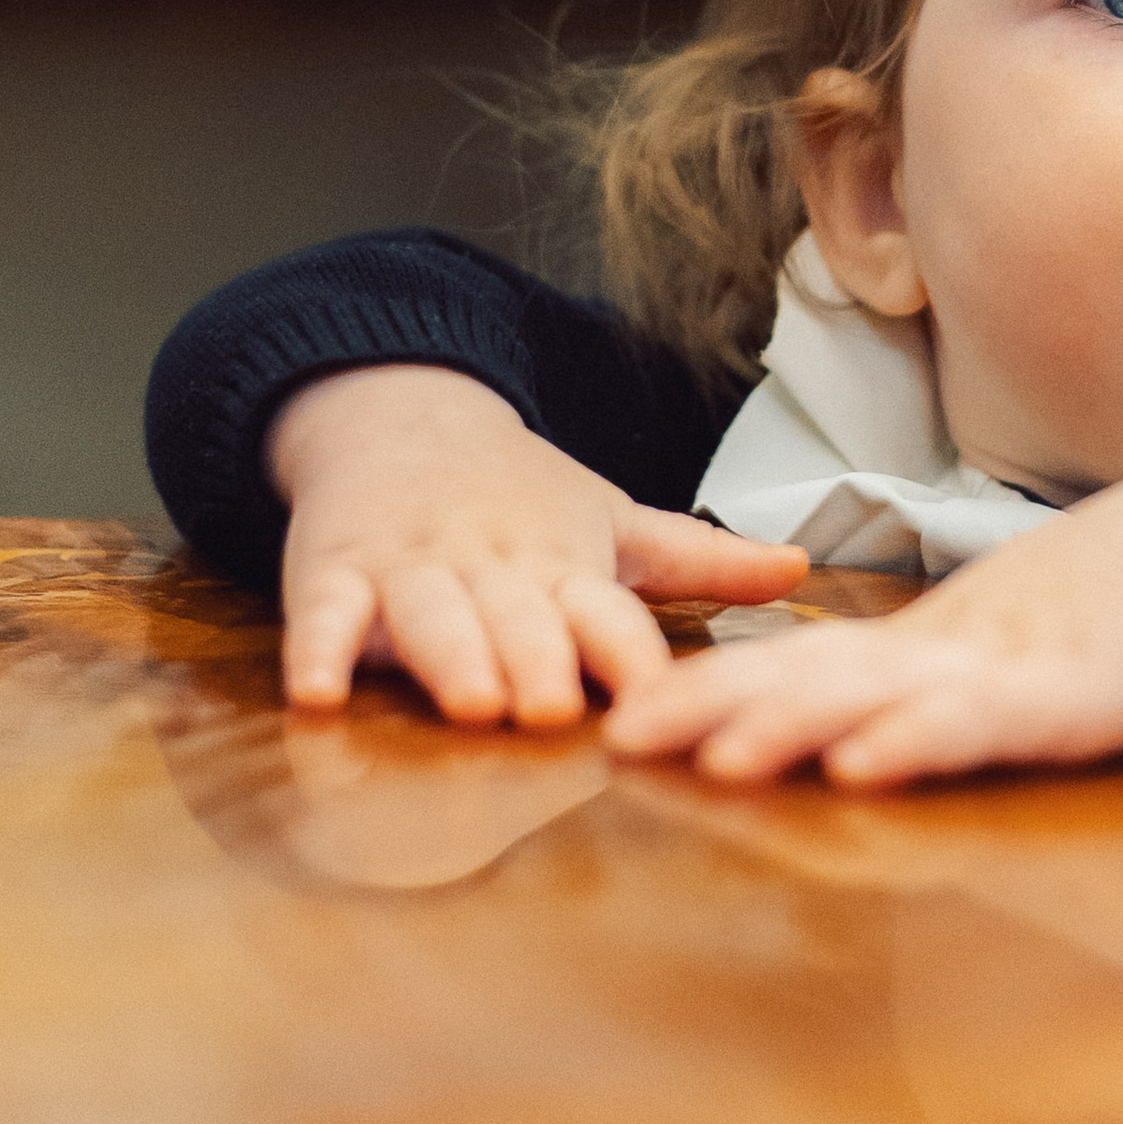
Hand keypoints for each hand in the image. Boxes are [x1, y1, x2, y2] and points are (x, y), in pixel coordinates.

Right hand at [269, 365, 807, 720]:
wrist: (397, 415)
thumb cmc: (517, 494)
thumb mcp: (608, 520)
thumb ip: (699, 558)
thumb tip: (803, 569)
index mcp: (563, 561)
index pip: (605, 609)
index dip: (625, 651)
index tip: (653, 697)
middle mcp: (492, 564)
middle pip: (516, 615)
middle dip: (534, 658)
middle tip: (551, 708)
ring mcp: (411, 566)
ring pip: (430, 613)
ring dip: (449, 654)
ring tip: (470, 702)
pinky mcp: (336, 571)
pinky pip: (323, 613)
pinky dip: (319, 650)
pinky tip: (319, 694)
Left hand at [602, 467, 1122, 789]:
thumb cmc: (1110, 618)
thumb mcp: (999, 670)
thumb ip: (926, 699)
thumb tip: (840, 737)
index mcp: (920, 658)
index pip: (792, 674)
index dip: (705, 693)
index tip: (621, 724)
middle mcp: (942, 659)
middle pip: (809, 681)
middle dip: (710, 708)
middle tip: (620, 737)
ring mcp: (1002, 675)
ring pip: (880, 700)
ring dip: (793, 726)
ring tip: (717, 756)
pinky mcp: (1070, 701)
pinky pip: (982, 726)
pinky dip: (920, 742)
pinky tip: (867, 765)